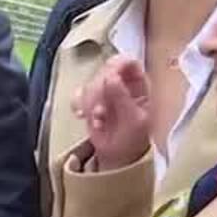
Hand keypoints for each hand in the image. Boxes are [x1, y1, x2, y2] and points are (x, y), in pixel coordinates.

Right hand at [74, 56, 150, 170]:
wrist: (117, 154)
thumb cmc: (133, 138)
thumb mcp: (133, 119)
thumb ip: (122, 97)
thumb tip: (110, 77)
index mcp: (138, 84)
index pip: (128, 62)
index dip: (116, 68)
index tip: (108, 81)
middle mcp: (121, 83)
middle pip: (104, 71)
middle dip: (99, 91)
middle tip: (101, 110)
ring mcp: (104, 91)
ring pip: (90, 82)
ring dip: (90, 102)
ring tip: (98, 119)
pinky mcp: (89, 100)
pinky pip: (78, 93)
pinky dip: (78, 104)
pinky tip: (83, 115)